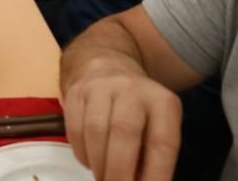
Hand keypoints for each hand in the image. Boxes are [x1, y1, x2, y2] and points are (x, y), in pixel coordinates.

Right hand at [63, 71, 181, 180]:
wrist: (107, 67)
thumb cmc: (138, 110)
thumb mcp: (158, 126)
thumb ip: (153, 157)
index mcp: (161, 101)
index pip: (162, 142)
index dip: (156, 174)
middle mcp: (132, 89)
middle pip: (125, 132)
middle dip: (120, 171)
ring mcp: (101, 88)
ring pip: (96, 131)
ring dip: (99, 165)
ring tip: (103, 179)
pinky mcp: (76, 93)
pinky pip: (75, 129)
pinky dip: (82, 154)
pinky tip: (91, 161)